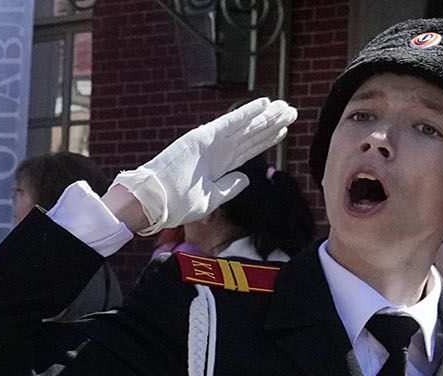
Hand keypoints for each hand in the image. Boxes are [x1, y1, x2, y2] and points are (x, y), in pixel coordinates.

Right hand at [112, 97, 296, 234]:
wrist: (152, 201)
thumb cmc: (175, 205)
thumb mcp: (210, 200)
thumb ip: (229, 187)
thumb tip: (245, 177)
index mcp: (219, 167)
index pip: (248, 150)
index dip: (266, 139)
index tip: (283, 130)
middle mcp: (217, 152)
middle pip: (250, 135)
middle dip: (271, 124)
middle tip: (291, 111)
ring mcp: (211, 143)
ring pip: (245, 127)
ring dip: (265, 116)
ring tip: (285, 107)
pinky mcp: (203, 137)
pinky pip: (230, 123)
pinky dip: (247, 113)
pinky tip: (264, 104)